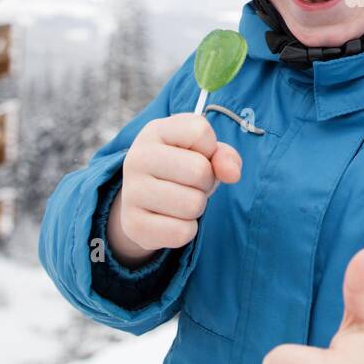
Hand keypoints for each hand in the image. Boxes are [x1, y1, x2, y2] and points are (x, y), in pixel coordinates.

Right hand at [106, 114, 241, 264]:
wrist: (144, 202)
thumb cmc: (181, 169)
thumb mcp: (204, 153)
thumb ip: (225, 156)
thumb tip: (232, 174)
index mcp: (155, 131)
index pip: (199, 131)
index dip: (210, 148)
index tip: (196, 155)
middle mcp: (137, 158)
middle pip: (200, 171)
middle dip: (206, 182)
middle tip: (190, 184)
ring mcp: (132, 192)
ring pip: (193, 204)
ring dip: (197, 207)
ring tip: (181, 200)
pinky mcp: (134, 225)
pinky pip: (182, 232)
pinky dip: (187, 229)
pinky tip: (172, 219)